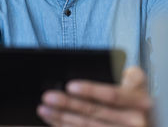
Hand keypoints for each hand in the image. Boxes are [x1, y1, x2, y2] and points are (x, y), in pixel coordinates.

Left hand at [37, 66, 151, 125]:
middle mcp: (134, 121)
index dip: (90, 90)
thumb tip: (116, 67)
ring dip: (61, 118)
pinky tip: (55, 121)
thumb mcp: (137, 85)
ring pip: (87, 126)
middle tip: (48, 97)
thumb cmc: (136, 102)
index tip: (70, 86)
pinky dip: (65, 126)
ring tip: (44, 109)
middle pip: (94, 112)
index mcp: (140, 102)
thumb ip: (127, 75)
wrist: (146, 123)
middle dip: (68, 104)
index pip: (112, 95)